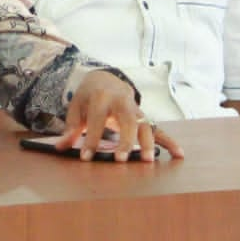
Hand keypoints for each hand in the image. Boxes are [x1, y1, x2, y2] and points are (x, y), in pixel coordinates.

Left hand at [51, 70, 183, 162]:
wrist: (106, 79)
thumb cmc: (89, 97)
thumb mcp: (76, 107)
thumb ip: (70, 127)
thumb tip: (61, 147)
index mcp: (101, 97)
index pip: (96, 120)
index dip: (91, 139)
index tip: (87, 157)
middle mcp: (122, 102)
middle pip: (126, 120)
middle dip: (125, 140)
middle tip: (121, 160)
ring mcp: (136, 109)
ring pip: (145, 124)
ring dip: (147, 143)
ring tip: (148, 161)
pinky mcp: (144, 117)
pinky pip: (159, 128)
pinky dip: (170, 141)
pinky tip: (179, 154)